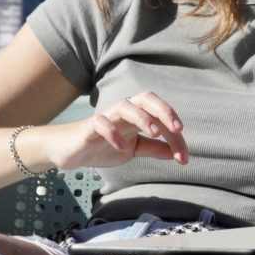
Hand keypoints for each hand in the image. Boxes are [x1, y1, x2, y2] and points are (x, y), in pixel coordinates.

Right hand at [51, 91, 188, 168]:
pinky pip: (101, 122)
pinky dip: (113, 132)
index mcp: (137, 116)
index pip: (161, 116)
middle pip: (147, 98)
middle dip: (165, 110)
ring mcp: (106, 117)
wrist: (70, 152)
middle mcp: (124, 112)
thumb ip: (153, 149)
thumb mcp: (133, 150)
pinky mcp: (89, 127)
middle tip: (178, 129)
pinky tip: (122, 147)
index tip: (184, 156)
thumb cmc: (103, 146)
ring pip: (125, 106)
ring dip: (143, 117)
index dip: (175, 134)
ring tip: (154, 133)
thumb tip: (177, 153)